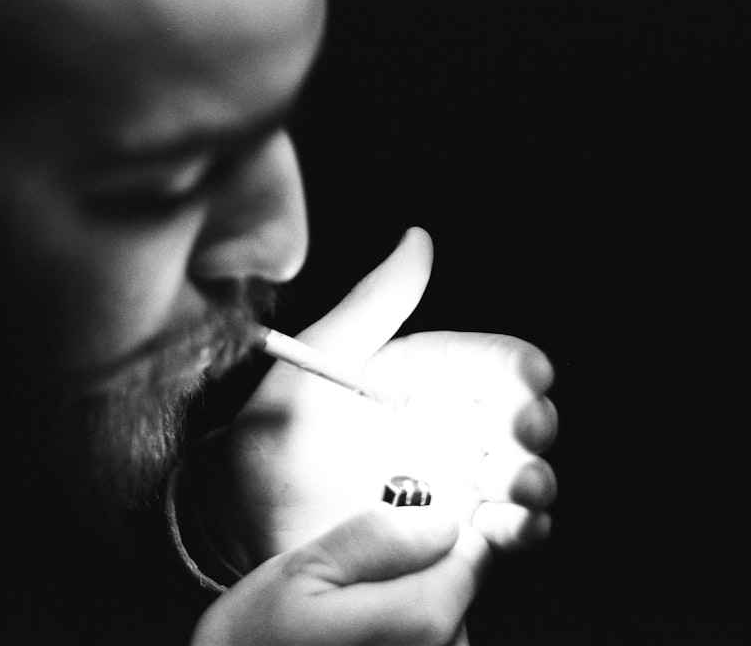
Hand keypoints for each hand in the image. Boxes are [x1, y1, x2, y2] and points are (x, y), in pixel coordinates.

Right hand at [193, 505, 482, 645]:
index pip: (470, 555)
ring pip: (444, 626)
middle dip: (414, 576)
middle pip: (458, 593)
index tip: (388, 539)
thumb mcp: (302, 571)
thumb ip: (377, 539)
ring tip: (346, 624)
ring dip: (403, 614)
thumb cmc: (256, 642)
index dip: (432, 534)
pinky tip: (353, 644)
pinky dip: (395, 639)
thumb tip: (443, 519)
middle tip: (349, 587)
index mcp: (421, 622)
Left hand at [205, 227, 557, 565]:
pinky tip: (514, 525)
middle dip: (531, 425)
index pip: (491, 364)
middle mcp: (448, 429)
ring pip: (520, 475)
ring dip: (532, 478)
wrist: (244, 519)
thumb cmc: (274, 431)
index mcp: (425, 379)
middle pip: (519, 419)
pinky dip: (521, 530)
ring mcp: (453, 485)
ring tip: (518, 486)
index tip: (528, 379)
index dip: (519, 370)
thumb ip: (373, 305)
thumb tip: (419, 239)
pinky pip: (503, 533)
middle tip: (521, 434)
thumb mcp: (319, 360)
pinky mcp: (449, 537)